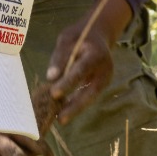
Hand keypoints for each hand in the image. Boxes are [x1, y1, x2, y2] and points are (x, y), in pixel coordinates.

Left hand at [42, 0, 130, 131]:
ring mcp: (105, 79)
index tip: (54, 93)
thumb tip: (51, 78)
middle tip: (61, 119)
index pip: (80, 70)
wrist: (98, 35)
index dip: (67, 83)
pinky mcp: (101, 85)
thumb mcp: (67, 39)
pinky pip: (88, 96)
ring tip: (60, 120)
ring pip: (90, 97)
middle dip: (75, 106)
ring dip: (75, 109)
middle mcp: (105, 69)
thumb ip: (60, 58)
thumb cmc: (79, 36)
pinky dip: (76, 104)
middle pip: (90, 91)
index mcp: (96, 54)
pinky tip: (63, 112)